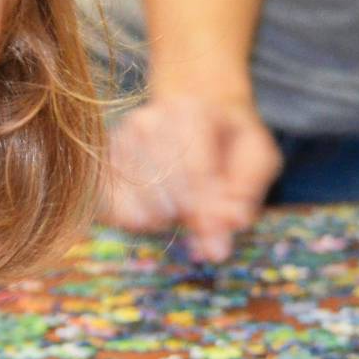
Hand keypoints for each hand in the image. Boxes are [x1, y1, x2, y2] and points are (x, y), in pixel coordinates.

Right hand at [100, 94, 281, 259]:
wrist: (193, 110)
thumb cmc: (228, 140)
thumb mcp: (255, 158)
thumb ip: (242, 195)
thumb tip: (216, 248)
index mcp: (190, 111)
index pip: (195, 173)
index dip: (207, 214)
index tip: (217, 245)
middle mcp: (147, 120)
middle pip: (167, 192)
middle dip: (189, 216)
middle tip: (203, 219)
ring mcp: (119, 140)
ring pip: (141, 205)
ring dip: (165, 219)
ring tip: (180, 204)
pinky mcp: (102, 161)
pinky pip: (114, 210)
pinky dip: (139, 221)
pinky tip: (156, 209)